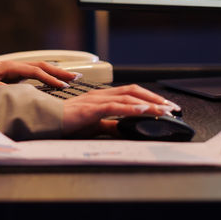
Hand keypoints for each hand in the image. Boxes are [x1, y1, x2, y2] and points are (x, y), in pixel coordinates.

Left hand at [0, 59, 77, 86]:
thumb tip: (11, 91)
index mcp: (12, 67)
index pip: (36, 71)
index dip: (49, 79)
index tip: (62, 86)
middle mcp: (18, 65)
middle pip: (43, 66)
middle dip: (60, 72)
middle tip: (75, 78)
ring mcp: (20, 68)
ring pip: (43, 67)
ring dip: (57, 72)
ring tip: (72, 77)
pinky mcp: (20, 73)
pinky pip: (39, 72)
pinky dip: (50, 74)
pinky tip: (58, 79)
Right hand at [61, 85, 179, 135]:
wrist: (48, 122)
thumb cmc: (67, 122)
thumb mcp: (95, 125)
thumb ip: (110, 125)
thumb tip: (125, 128)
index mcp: (103, 96)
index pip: (131, 93)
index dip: (150, 98)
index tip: (165, 107)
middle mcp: (102, 94)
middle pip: (134, 90)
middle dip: (155, 98)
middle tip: (172, 108)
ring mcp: (97, 100)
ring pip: (128, 97)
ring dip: (148, 103)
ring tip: (163, 110)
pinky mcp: (91, 109)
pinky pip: (115, 107)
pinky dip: (131, 108)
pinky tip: (143, 110)